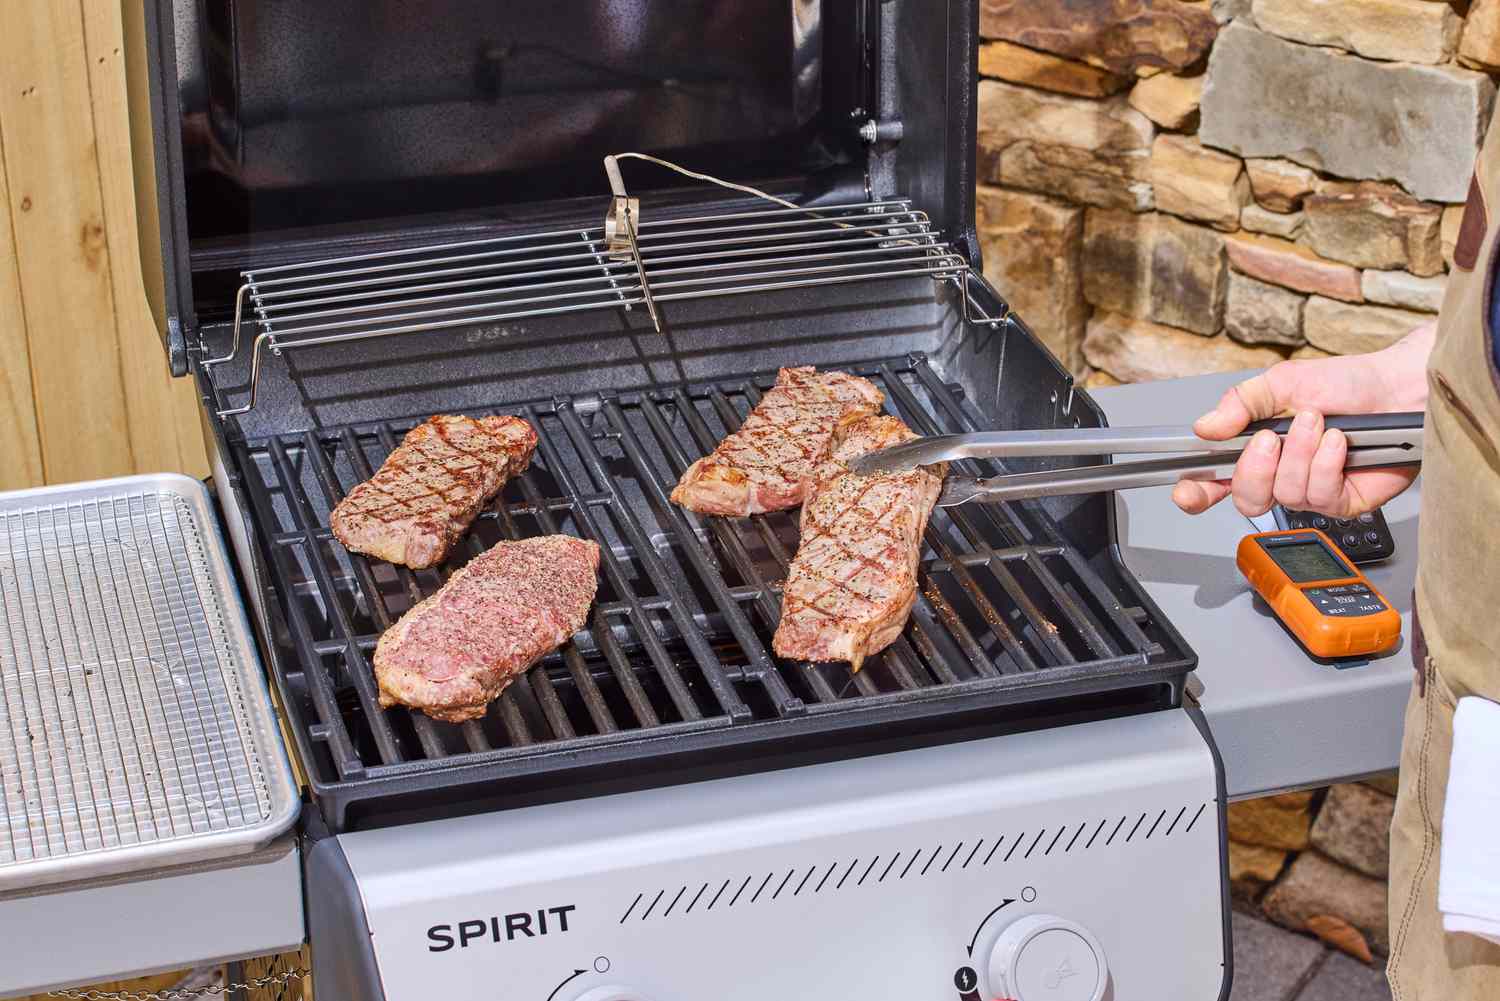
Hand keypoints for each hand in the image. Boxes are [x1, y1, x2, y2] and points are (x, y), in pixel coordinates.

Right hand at [1171, 324, 1434, 517]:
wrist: (1398, 390)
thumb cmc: (1346, 385)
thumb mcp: (1284, 383)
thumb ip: (1241, 403)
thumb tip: (1206, 426)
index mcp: (1256, 451)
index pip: (1215, 482)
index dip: (1196, 492)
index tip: (1187, 489)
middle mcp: (1280, 476)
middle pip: (1245, 498)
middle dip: (1256, 468)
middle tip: (1272, 436)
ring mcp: (1310, 492)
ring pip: (1285, 495)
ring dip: (1300, 455)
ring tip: (1317, 424)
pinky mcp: (1342, 503)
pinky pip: (1319, 497)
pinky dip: (1326, 464)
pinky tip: (1338, 443)